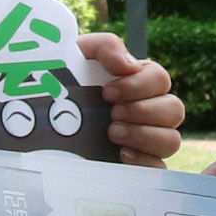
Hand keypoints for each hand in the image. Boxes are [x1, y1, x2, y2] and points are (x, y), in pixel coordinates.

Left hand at [75, 32, 187, 163]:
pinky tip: (122, 154)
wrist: (41, 118)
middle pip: (174, 110)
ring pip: (171, 140)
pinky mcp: (136, 167)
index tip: (109, 92)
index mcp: (138, 82)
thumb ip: (106, 47)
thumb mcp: (79, 55)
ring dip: (144, 135)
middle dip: (143, 111)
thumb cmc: (63, 83)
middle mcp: (148, 112)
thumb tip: (130, 66)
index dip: (139, 85)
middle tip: (113, 114)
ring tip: (113, 133)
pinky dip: (144, 161)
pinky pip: (158, 168)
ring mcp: (144, 142)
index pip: (160, 80)